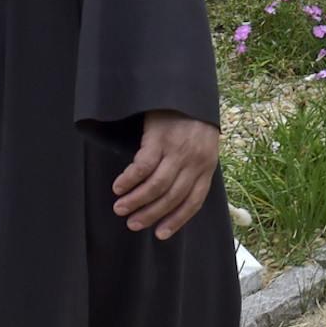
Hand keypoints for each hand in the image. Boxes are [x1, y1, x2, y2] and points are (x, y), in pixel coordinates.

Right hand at [113, 111, 221, 238]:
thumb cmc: (191, 123)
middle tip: (132, 223)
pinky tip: (118, 186)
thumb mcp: (201, 147)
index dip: (177, 220)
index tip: (160, 235)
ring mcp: (177, 150)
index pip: (194, 201)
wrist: (185, 91)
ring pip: (156, 185)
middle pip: (172, 196)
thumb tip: (172, 200)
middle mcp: (194, 161)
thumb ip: (192, 171)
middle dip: (150, 214)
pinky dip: (129, 180)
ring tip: (120, 208)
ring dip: (136, 200)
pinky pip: (142, 167)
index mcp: (207, 166)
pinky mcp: (159, 138)